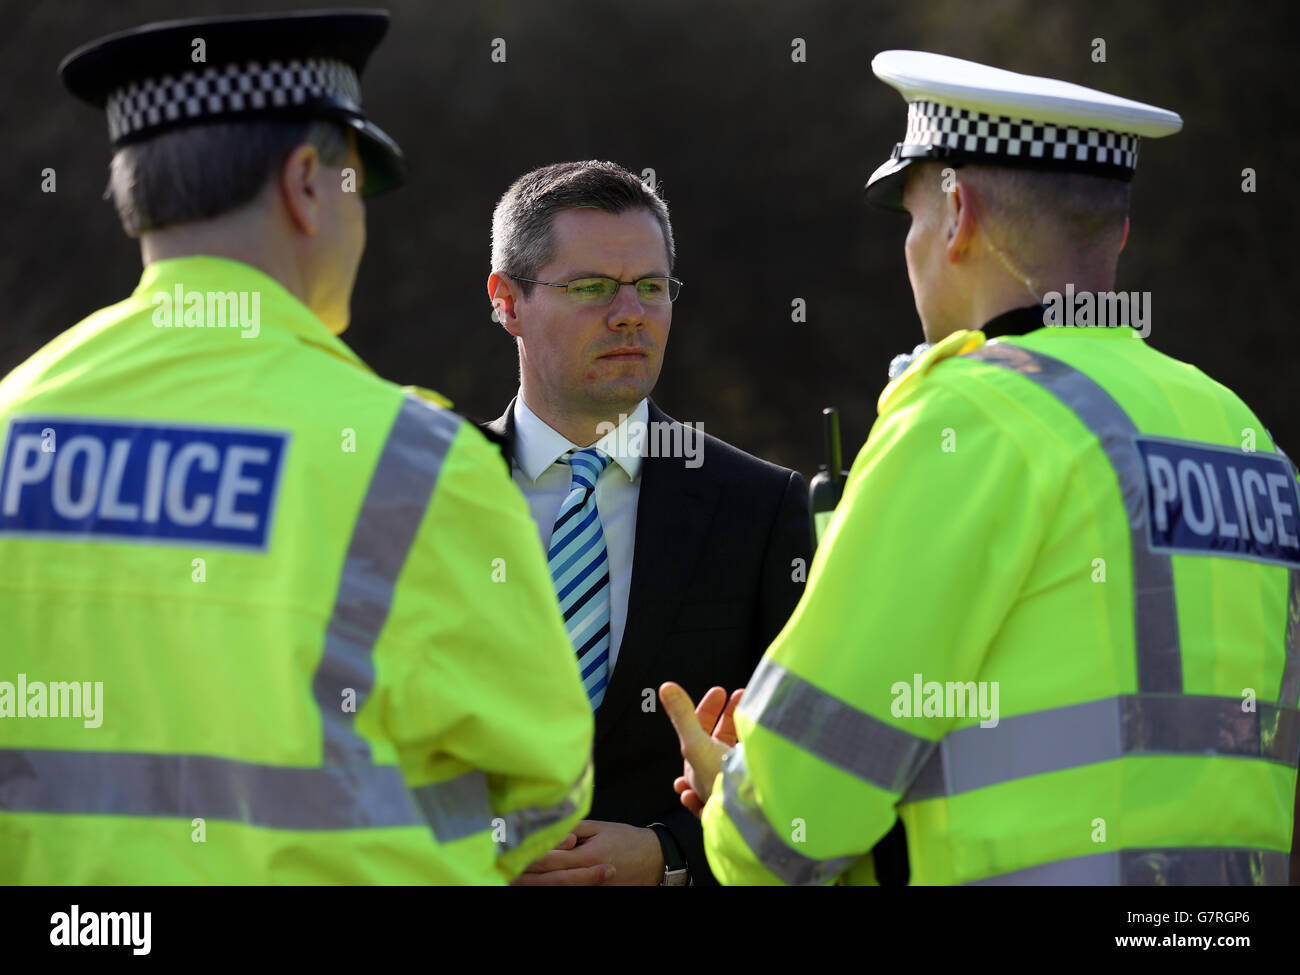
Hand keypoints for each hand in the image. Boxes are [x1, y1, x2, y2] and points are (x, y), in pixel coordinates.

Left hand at [511, 820, 662, 885]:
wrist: (653, 860)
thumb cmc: (627, 840)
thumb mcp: (601, 828)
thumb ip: (575, 829)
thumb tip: (553, 831)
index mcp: (586, 856)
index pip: (550, 858)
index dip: (528, 856)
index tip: (509, 849)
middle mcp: (585, 876)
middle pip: (548, 877)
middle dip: (525, 872)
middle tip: (503, 866)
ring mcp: (590, 888)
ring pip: (556, 887)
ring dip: (534, 881)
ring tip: (514, 876)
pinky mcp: (595, 892)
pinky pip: (569, 890)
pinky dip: (552, 885)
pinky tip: (536, 880)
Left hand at [660, 683, 741, 817]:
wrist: (752, 814)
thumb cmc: (721, 781)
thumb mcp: (696, 744)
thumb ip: (682, 716)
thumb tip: (665, 687)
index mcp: (698, 765)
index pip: (700, 730)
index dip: (709, 707)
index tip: (722, 690)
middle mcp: (714, 772)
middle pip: (719, 737)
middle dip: (729, 716)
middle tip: (743, 696)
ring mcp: (734, 778)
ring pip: (736, 749)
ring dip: (741, 730)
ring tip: (754, 718)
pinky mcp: (753, 785)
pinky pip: (753, 765)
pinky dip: (754, 749)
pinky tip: (758, 740)